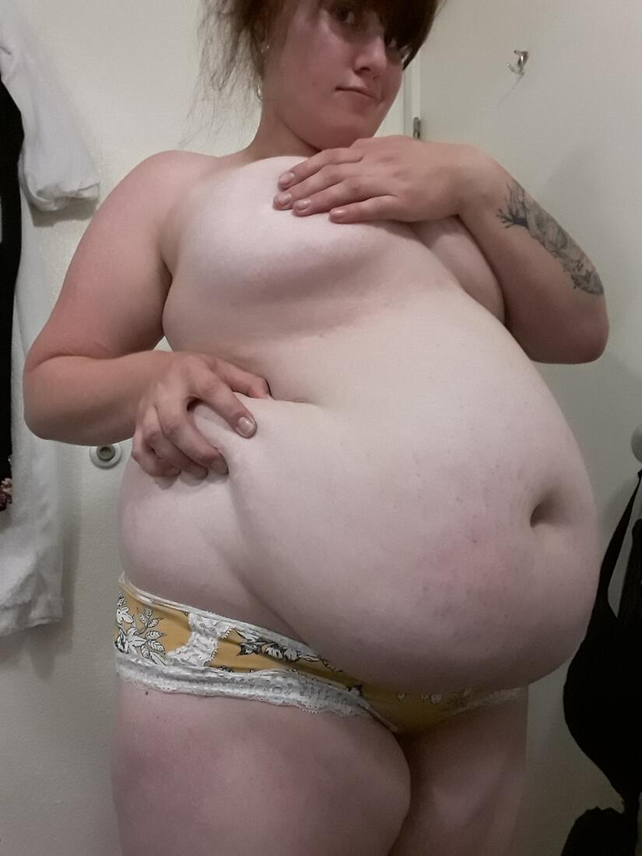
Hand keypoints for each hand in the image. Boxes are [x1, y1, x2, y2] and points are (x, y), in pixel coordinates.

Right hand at [132, 352, 270, 478]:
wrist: (152, 374)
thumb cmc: (197, 374)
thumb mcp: (221, 369)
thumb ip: (247, 383)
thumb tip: (270, 402)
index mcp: (191, 371)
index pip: (211, 389)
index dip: (231, 410)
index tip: (250, 430)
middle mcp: (165, 390)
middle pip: (175, 423)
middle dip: (199, 449)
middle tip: (222, 465)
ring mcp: (147, 409)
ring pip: (156, 439)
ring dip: (180, 460)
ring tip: (202, 472)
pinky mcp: (137, 426)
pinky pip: (139, 451)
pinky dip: (156, 466)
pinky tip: (175, 472)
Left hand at [273, 136, 480, 224]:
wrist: (462, 173)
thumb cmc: (427, 165)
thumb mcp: (393, 151)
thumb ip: (368, 155)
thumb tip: (343, 160)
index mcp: (372, 150)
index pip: (330, 158)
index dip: (304, 169)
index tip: (283, 181)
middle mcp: (376, 162)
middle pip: (331, 173)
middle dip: (302, 187)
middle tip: (278, 202)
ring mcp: (389, 181)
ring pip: (347, 188)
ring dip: (320, 199)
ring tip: (297, 210)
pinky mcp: (402, 201)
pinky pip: (374, 206)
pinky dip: (353, 212)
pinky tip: (335, 218)